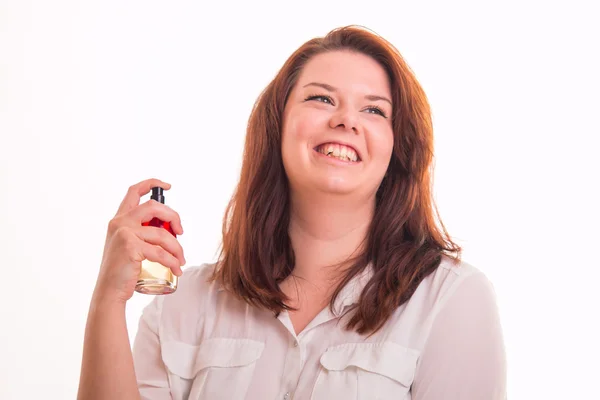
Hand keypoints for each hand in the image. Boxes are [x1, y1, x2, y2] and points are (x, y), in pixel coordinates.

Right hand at [93, 178, 185, 304]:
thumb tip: (170, 229)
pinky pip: (160, 252)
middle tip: (181, 232)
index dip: (151, 184)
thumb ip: (142, 233)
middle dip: (173, 216)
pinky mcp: (131, 247)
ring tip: (181, 260)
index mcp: (119, 219)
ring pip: (162, 233)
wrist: (110, 291)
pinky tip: (177, 269)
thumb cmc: (123, 271)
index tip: (167, 186)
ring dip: (177, 247)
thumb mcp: (129, 245)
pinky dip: (172, 261)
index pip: (134, 192)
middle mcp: (120, 222)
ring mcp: (124, 234)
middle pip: (154, 207)